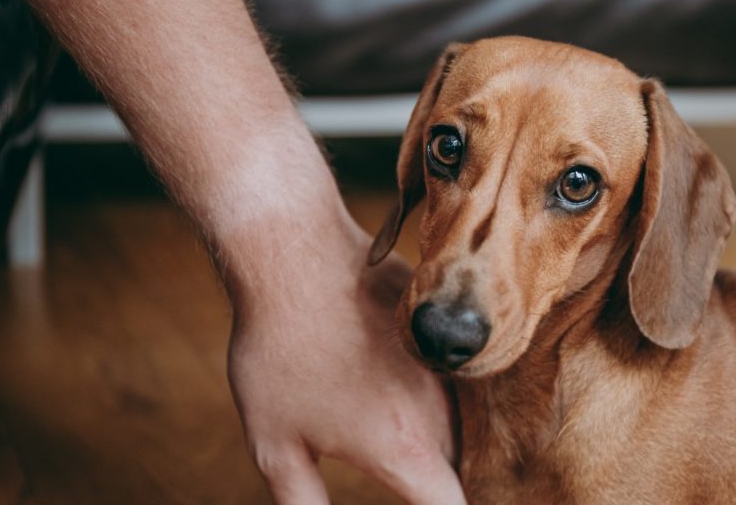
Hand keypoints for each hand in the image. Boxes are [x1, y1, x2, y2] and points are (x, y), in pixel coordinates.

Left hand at [225, 214, 464, 503]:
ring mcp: (445, 364)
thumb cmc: (279, 353)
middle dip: (440, 480)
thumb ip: (302, 504)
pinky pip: (451, 375)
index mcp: (404, 448)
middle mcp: (439, 410)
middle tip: (399, 470)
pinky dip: (436, 393)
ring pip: (459, 420)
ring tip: (390, 428)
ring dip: (439, 437)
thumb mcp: (275, 445)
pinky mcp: (439, 329)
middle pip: (458, 467)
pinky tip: (395, 384)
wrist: (296, 256)